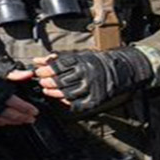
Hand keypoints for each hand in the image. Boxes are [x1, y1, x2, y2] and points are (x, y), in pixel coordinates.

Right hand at [0, 52, 39, 126]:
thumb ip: (12, 74)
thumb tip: (28, 75)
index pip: (14, 102)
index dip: (26, 108)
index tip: (34, 111)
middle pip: (9, 113)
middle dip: (22, 117)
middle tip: (31, 118)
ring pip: (0, 119)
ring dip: (13, 122)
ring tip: (22, 121)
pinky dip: (0, 123)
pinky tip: (6, 121)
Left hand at [32, 47, 153, 113]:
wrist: (122, 68)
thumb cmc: (97, 61)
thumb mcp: (78, 55)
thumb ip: (57, 59)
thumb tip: (37, 60)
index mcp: (82, 61)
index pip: (58, 66)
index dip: (46, 70)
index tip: (39, 71)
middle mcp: (87, 74)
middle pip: (61, 80)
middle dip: (48, 82)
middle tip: (42, 82)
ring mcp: (93, 87)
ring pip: (68, 93)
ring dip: (55, 93)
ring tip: (47, 90)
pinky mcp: (97, 99)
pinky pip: (78, 104)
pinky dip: (68, 102)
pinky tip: (62, 99)